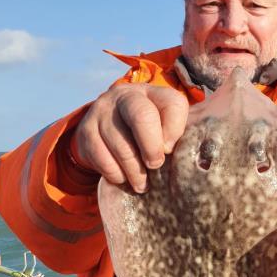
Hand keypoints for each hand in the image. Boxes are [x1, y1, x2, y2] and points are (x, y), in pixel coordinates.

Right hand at [70, 84, 188, 192]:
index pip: (173, 104)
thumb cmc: (143, 132)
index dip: (175, 131)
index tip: (170, 150)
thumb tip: (190, 160)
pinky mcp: (86, 131)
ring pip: (122, 145)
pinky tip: (123, 177)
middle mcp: (125, 96)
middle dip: (151, 148)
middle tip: (155, 166)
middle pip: (142, 117)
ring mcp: (102, 111)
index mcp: (152, 92)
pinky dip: (116, 174)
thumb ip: (176, 135)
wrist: (101, 128)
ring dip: (135, 171)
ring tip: (142, 184)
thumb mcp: (162, 127)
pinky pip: (103, 159)